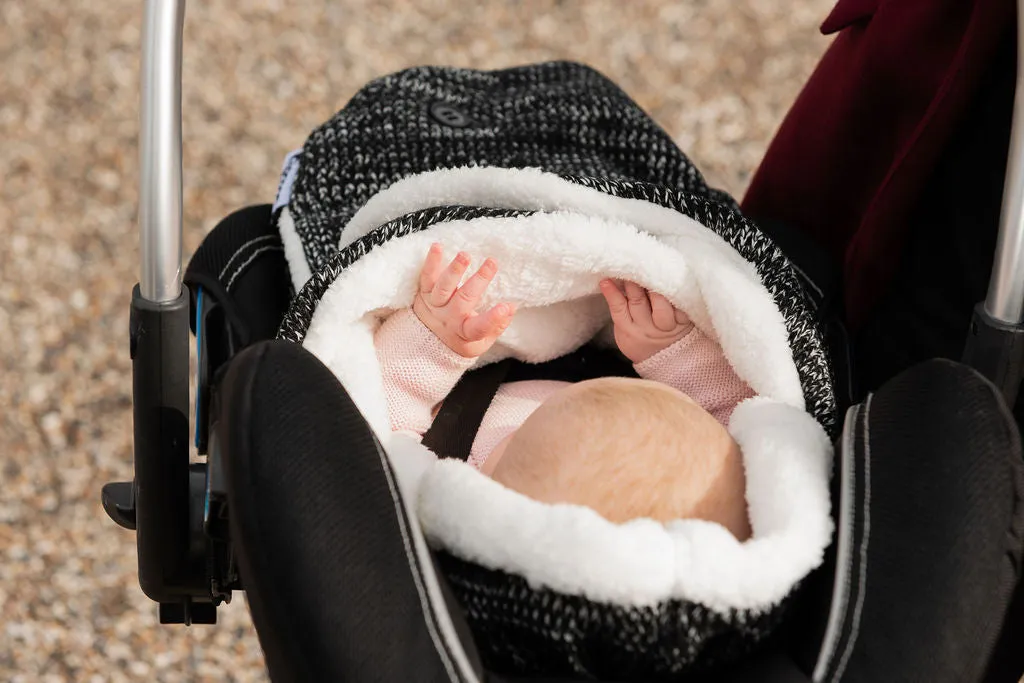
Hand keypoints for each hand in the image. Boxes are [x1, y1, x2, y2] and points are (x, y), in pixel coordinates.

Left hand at [413, 243, 516, 357]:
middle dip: (479, 280)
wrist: (426, 339)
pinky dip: (431, 261)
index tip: (507, 306)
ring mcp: (435, 304)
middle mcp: (449, 318)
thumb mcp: (480, 341)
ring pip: (443, 288)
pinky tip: (438, 246)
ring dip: (455, 270)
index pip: (480, 327)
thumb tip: (512, 308)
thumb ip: (496, 326)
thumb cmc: (460, 336)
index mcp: (465, 331)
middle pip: (463, 300)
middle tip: (492, 263)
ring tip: (465, 255)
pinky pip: (427, 276)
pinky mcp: (424, 292)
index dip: (493, 318)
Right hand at [599, 279, 693, 362]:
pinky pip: (680, 306)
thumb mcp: (624, 327)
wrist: (666, 357)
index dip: (613, 293)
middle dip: (634, 283)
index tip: (607, 279)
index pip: (619, 307)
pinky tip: (671, 279)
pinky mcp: (684, 322)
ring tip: (652, 270)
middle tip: (632, 266)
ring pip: (660, 304)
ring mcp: (666, 325)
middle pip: (638, 302)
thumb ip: (620, 305)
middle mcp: (647, 328)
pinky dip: (676, 292)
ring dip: (655, 285)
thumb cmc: (641, 335)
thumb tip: (611, 279)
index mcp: (628, 329)